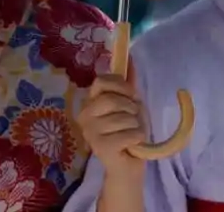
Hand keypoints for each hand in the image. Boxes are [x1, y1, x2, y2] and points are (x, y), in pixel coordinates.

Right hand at [78, 65, 147, 179]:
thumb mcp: (129, 104)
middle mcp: (84, 116)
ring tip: (133, 133)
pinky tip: (133, 144)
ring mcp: (90, 132)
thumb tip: (131, 58)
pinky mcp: (100, 148)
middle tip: (134, 119)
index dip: (121, 87)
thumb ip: (127, 83)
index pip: (101, 81)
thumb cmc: (128, 132)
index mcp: (89, 103)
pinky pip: (129, 134)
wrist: (129, 165)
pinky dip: (138, 137)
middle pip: (112, 99)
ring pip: (124, 118)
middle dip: (131, 109)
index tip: (132, 97)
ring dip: (137, 125)